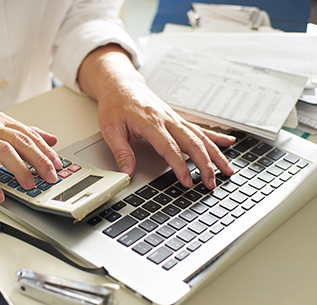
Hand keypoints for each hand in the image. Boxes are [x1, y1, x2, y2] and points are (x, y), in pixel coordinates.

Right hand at [0, 112, 61, 201]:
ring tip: (29, 184)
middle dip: (38, 160)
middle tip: (50, 175)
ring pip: (3, 151)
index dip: (45, 151)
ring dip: (19, 169)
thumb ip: (23, 134)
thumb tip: (51, 140)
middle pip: (19, 142)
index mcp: (0, 122)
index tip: (58, 165)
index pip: (28, 135)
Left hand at [96, 76, 235, 188]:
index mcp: (150, 123)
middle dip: (205, 165)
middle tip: (211, 183)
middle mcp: (167, 119)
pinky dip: (215, 137)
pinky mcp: (177, 118)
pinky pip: (199, 129)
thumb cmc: (115, 106)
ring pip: (200, 137)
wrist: (120, 85)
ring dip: (215, 154)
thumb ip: (121, 152)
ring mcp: (174, 118)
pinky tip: (229, 143)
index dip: (180, 166)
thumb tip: (127, 173)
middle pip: (192, 143)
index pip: (170, 148)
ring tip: (227, 170)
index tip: (188, 182)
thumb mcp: (110, 130)